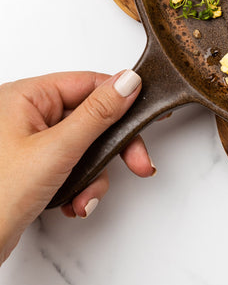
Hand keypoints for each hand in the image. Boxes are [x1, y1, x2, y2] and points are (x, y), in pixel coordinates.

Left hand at [0, 70, 154, 264]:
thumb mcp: (58, 149)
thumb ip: (98, 113)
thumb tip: (128, 82)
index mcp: (24, 97)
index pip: (88, 84)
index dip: (121, 99)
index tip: (146, 115)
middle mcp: (25, 115)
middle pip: (91, 118)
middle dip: (111, 148)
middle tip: (136, 162)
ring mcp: (29, 143)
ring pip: (85, 146)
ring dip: (93, 175)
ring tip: (85, 196)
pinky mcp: (33, 168)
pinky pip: (72, 166)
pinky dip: (79, 186)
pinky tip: (74, 203)